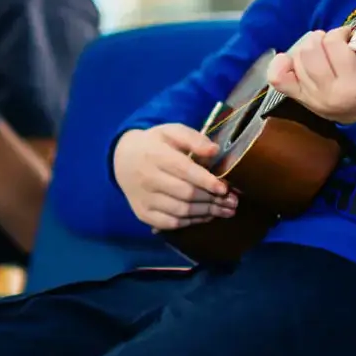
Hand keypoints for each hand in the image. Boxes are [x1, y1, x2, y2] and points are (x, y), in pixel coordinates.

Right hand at [113, 124, 237, 231]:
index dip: (207, 181)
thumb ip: (194, 138)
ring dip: (206, 213)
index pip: (184, 170)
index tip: (225, 188)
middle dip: (212, 200)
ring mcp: (144, 199)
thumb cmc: (154, 144)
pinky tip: (205, 216)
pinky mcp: (143, 213)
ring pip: (180, 211)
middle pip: (185, 194)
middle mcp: (147, 179)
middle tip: (232, 202)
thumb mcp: (171, 132)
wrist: (122, 159)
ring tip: (225, 211)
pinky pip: (170, 224)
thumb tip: (214, 151)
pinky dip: (191, 222)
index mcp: (155, 155)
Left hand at [265, 27, 355, 124]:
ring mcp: (310, 97)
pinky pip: (278, 79)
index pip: (334, 46)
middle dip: (320, 39)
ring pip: (297, 60)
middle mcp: (328, 93)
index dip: (339, 32)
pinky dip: (279, 64)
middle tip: (330, 41)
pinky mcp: (298, 99)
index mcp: (353, 86)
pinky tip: (289, 58)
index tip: (346, 34)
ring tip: (317, 49)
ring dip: (306, 48)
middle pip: (311, 51)